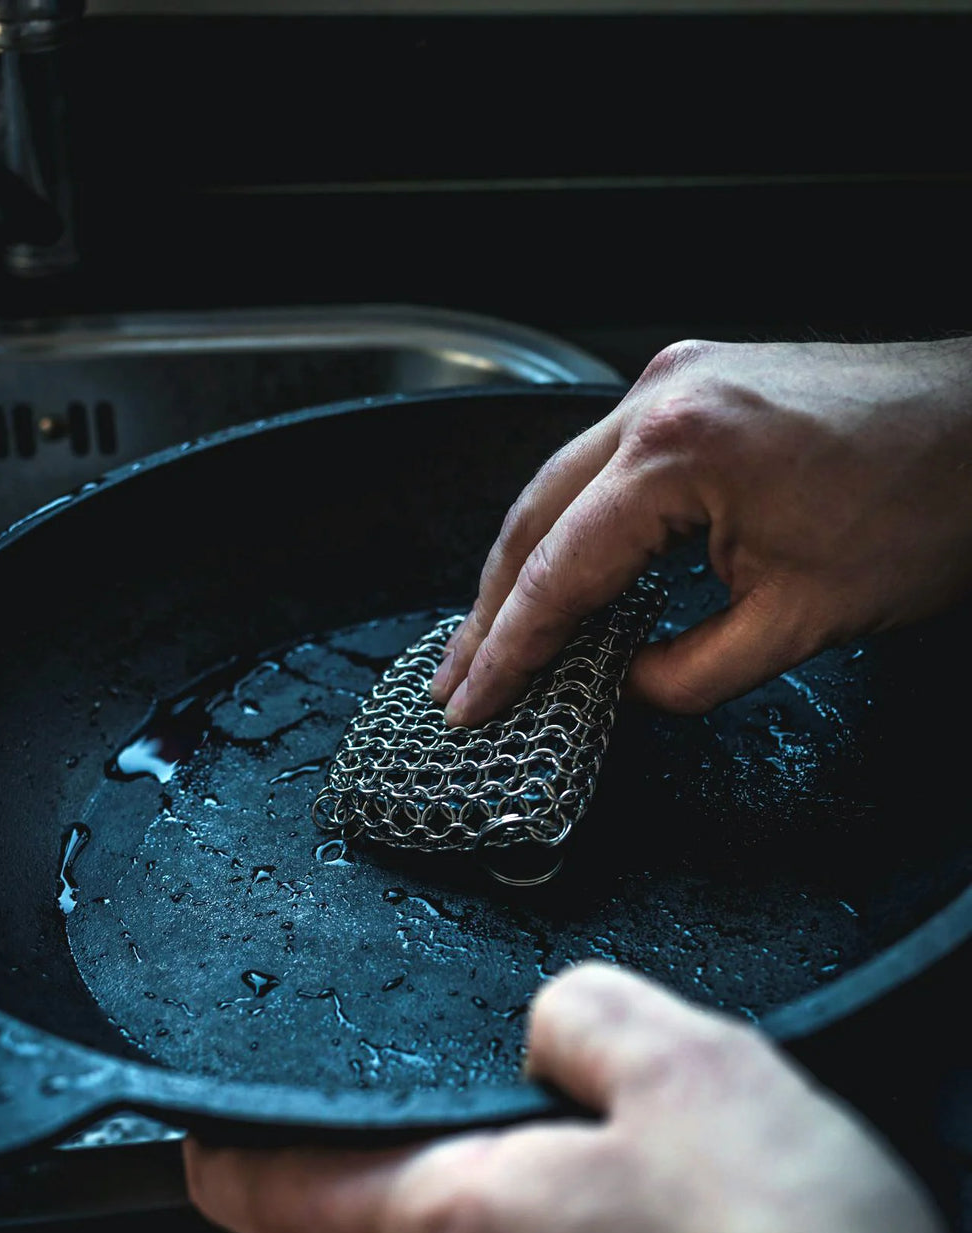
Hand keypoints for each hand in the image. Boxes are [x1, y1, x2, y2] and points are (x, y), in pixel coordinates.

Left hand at [183, 963, 971, 1232]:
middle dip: (524, 1173)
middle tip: (641, 1143)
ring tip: (716, 1223)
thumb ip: (587, 1016)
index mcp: (469, 1228)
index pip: (293, 1196)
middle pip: (455, 1227)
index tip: (203, 1143)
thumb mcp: (697, 1072)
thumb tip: (546, 1022)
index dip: (237, 1160)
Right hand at [431, 337, 971, 723]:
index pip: (559, 570)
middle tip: (458, 678)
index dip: (510, 649)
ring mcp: (677, 381)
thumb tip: (626, 687)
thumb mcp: (800, 622)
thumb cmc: (926, 505)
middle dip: (491, 605)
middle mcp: (659, 400)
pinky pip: (607, 461)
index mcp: (676, 453)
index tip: (473, 702)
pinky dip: (578, 522)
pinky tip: (566, 567)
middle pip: (535, 516)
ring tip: (496, 633)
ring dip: (527, 560)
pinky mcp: (699, 384)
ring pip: (563, 483)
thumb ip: (691, 672)